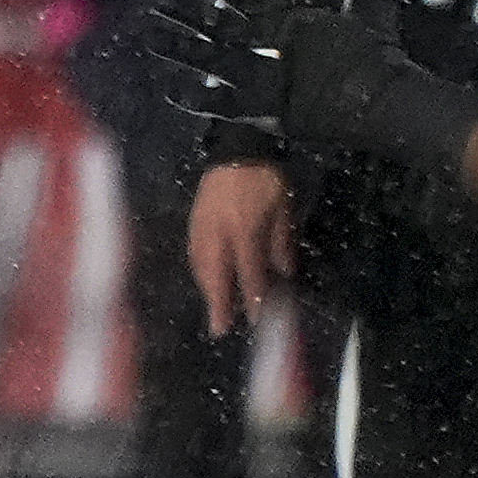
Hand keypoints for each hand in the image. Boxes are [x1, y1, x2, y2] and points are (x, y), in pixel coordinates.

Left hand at [146, 0, 477, 171]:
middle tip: (154, 4)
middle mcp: (269, 44)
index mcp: (290, 21)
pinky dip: (193, 99)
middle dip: (184, 14)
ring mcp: (261, 76)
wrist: (381, 100)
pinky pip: (217, 104)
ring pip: (209, 59)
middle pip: (216, 25)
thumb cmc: (380, 59)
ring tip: (148, 36)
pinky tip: (168, 91)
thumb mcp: (371, 15)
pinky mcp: (261, 110)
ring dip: (177, 48)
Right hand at [188, 160, 294, 337]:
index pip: (248, 272)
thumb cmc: (265, 179)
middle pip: (216, 276)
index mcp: (244, 231)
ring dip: (207, 290)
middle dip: (218, 303)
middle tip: (220, 328)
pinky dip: (199, 272)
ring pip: (202, 268)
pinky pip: (195, 255)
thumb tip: (282, 272)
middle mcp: (220, 235)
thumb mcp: (283, 209)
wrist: (236, 149)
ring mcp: (202, 229)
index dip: (252, 296)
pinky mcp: (194, 223)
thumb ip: (280, 242)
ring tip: (213, 308)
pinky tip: (203, 280)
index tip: (256, 318)